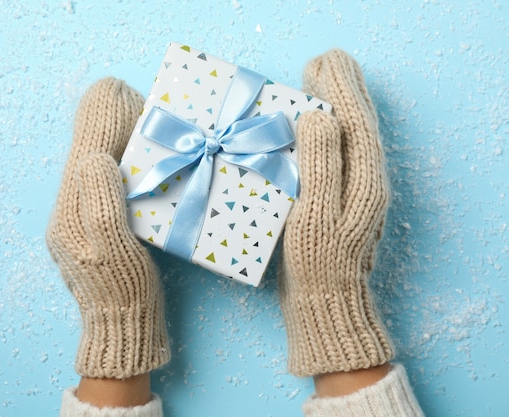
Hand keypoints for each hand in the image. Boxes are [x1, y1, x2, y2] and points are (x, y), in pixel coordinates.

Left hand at [45, 78, 169, 382]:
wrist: (119, 329)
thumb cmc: (125, 293)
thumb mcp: (116, 251)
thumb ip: (102, 204)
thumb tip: (94, 157)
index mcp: (72, 216)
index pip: (86, 154)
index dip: (100, 122)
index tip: (114, 92)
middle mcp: (68, 215)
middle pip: (84, 157)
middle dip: (101, 124)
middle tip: (119, 95)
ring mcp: (76, 224)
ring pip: (90, 170)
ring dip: (107, 141)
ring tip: (126, 118)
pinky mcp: (89, 230)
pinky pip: (98, 186)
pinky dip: (113, 163)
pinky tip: (128, 158)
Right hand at [280, 50, 393, 378]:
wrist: (325, 301)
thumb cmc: (317, 262)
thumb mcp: (316, 212)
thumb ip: (322, 163)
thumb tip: (322, 116)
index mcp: (363, 177)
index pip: (353, 120)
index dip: (339, 88)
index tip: (322, 63)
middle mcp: (365, 179)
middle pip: (355, 124)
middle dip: (340, 90)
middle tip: (319, 64)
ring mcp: (355, 190)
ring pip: (347, 138)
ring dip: (333, 108)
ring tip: (316, 85)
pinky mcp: (340, 200)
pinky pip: (335, 154)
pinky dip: (324, 133)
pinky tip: (309, 129)